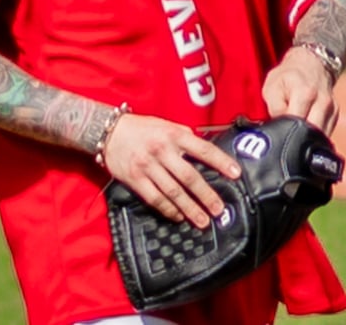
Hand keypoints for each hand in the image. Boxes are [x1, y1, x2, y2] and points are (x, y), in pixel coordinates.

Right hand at [103, 113, 240, 228]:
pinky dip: (169, 210)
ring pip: (173, 192)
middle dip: (207, 195)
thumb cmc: (141, 128)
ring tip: (203, 220)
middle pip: (189, 177)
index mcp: (173, 134)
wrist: (109, 131)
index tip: (236, 174)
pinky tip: (179, 216)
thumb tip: (205, 152)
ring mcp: (148, 166)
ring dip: (190, 208)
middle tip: (220, 210)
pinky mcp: (135, 179)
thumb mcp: (166, 125)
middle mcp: (162, 150)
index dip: (221, 162)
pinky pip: (155, 198)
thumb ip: (184, 137)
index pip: (203, 149)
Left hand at [262, 46, 339, 135]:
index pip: (297, 124)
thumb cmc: (287, 76)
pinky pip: (326, 132)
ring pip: (320, 137)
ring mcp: (332, 108)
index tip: (279, 129)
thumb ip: (275, 108)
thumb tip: (280, 128)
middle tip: (287, 134)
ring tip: (296, 130)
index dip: (286, 131)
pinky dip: (315, 135)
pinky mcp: (335, 114)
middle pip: (312, 134)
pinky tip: (306, 129)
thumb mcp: (272, 87)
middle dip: (298, 139)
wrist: (310, 63)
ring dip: (307, 138)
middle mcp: (323, 102)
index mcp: (305, 93)